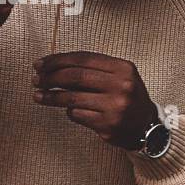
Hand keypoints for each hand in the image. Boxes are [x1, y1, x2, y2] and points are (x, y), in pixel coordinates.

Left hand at [32, 52, 157, 149]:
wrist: (148, 126)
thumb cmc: (127, 97)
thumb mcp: (119, 77)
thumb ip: (93, 70)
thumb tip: (53, 67)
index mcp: (123, 68)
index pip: (83, 58)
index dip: (57, 60)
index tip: (40, 64)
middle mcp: (121, 86)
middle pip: (75, 77)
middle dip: (50, 77)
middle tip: (36, 79)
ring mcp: (115, 107)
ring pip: (72, 98)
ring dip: (51, 96)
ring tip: (38, 95)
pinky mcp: (107, 125)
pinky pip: (77, 115)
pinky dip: (69, 111)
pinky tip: (67, 109)